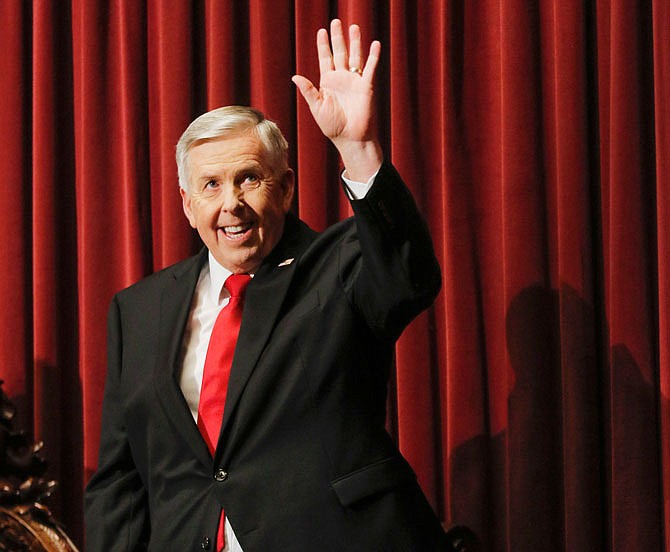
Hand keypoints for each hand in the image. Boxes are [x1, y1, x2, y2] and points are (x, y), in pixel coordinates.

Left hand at [293, 19, 382, 180]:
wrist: (350, 138)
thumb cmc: (333, 127)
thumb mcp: (317, 107)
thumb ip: (308, 91)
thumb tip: (295, 76)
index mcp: (328, 83)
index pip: (325, 59)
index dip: (323, 45)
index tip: (321, 32)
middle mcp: (342, 79)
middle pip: (339, 53)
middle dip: (337, 37)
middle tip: (335, 21)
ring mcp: (355, 81)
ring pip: (355, 56)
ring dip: (355, 42)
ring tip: (354, 27)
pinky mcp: (367, 86)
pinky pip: (370, 68)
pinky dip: (373, 56)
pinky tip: (375, 44)